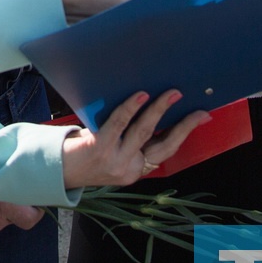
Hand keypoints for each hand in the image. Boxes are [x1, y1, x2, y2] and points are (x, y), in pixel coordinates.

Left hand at [60, 89, 210, 188]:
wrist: (59, 169)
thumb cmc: (89, 153)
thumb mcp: (117, 152)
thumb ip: (133, 139)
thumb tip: (153, 104)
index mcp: (138, 169)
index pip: (168, 149)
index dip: (186, 131)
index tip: (203, 116)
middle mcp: (130, 168)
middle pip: (163, 142)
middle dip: (182, 122)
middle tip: (192, 102)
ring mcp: (116, 159)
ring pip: (145, 130)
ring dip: (159, 109)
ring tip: (170, 93)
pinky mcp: (100, 147)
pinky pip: (119, 123)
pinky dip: (131, 108)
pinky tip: (140, 95)